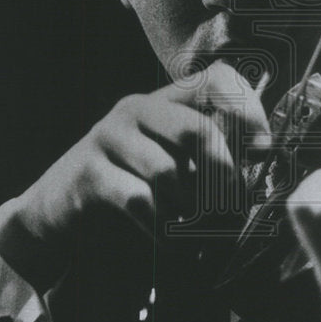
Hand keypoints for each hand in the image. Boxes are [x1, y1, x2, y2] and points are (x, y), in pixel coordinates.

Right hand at [0, 61, 270, 292]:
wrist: (59, 211)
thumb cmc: (129, 186)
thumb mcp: (172, 162)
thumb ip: (209, 155)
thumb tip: (261, 158)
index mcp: (166, 101)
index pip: (217, 79)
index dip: (247, 109)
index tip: (261, 149)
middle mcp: (137, 110)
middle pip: (198, 130)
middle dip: (223, 177)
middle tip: (231, 207)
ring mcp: (109, 137)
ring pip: (169, 172)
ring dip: (189, 210)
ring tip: (193, 228)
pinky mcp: (88, 173)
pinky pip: (140, 201)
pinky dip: (162, 230)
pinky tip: (167, 242)